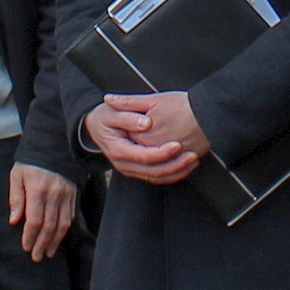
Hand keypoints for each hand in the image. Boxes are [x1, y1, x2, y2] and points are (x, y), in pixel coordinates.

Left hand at [8, 163, 79, 259]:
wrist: (53, 146)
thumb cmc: (30, 162)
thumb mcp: (17, 176)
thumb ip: (16, 198)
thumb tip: (15, 220)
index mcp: (38, 190)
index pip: (35, 220)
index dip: (30, 236)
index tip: (25, 247)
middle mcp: (54, 194)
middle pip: (49, 226)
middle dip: (42, 243)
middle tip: (36, 256)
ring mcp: (66, 195)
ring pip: (62, 224)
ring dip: (55, 241)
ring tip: (48, 252)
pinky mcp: (73, 194)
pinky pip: (70, 216)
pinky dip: (64, 230)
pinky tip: (58, 238)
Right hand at [87, 92, 207, 184]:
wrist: (95, 127)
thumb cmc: (105, 117)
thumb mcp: (111, 112)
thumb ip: (128, 116)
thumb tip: (146, 124)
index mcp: (118, 149)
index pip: (144, 156)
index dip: (162, 153)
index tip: (177, 144)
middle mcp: (124, 164)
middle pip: (153, 171)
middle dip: (175, 165)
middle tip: (192, 155)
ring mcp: (131, 169)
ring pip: (157, 177)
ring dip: (177, 171)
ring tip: (193, 160)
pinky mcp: (138, 170)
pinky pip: (157, 177)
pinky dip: (173, 174)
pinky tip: (186, 165)